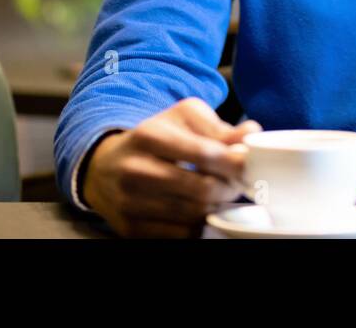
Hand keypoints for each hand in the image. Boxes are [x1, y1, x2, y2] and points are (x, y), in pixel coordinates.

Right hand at [82, 98, 261, 237]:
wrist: (103, 168)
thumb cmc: (153, 138)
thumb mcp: (181, 119)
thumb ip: (218, 127)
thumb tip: (252, 134)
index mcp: (149, 136)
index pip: (204, 154)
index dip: (235, 163)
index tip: (250, 165)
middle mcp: (135, 170)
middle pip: (202, 190)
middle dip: (229, 188)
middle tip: (237, 183)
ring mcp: (130, 203)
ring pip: (193, 216)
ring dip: (216, 207)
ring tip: (220, 194)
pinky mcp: (130, 229)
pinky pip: (180, 235)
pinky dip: (198, 224)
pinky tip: (200, 210)